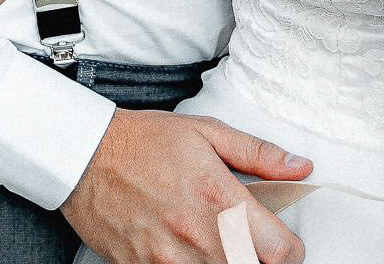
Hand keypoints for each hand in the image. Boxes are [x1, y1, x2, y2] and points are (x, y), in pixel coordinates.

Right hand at [60, 109, 312, 263]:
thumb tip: (301, 167)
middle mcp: (198, 235)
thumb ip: (257, 154)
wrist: (83, 156)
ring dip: (224, 262)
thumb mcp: (205, 133)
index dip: (289, 250)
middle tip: (246, 241)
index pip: (281, 252)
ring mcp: (169, 260)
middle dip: (256, 257)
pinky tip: (185, 251)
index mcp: (219, 198)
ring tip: (212, 243)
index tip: (281, 242)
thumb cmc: (143, 142)